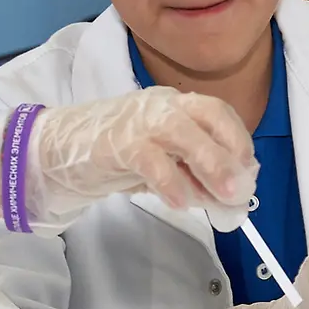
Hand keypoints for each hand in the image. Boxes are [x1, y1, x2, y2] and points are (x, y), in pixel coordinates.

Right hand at [0, 87, 258, 234]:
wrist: (59, 148)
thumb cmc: (116, 154)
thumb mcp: (161, 161)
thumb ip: (192, 172)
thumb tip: (229, 194)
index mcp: (175, 104)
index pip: (217, 111)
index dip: (237, 139)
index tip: (248, 170)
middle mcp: (161, 105)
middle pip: (207, 116)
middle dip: (230, 152)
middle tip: (243, 188)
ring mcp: (139, 121)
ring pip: (183, 133)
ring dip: (209, 164)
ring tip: (223, 197)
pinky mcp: (117, 143)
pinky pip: (151, 160)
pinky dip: (171, 183)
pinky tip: (181, 203)